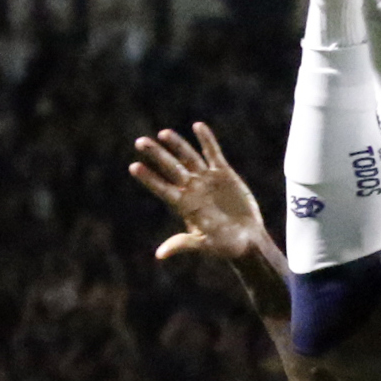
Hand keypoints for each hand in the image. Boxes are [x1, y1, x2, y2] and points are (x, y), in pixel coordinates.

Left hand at [128, 124, 268, 262]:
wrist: (247, 240)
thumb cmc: (224, 246)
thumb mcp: (204, 244)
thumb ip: (183, 244)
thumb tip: (160, 255)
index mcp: (185, 206)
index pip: (162, 188)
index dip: (149, 178)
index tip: (133, 166)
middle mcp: (192, 189)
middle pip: (171, 168)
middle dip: (156, 155)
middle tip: (140, 142)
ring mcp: (206, 179)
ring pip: (188, 157)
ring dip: (177, 144)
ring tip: (163, 133)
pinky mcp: (223, 174)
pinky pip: (213, 153)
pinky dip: (206, 140)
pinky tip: (198, 126)